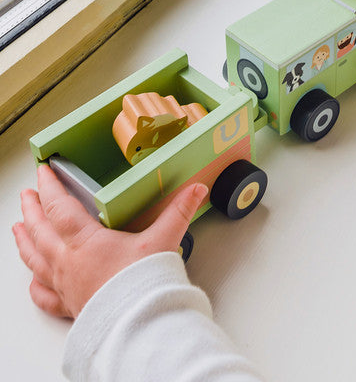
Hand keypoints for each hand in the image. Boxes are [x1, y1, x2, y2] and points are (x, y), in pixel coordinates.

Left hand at [13, 163, 206, 318]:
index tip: (43, 171)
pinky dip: (35, 285)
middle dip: (31, 209)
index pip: (58, 206)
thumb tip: (195, 189)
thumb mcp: (164, 239)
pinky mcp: (69, 305)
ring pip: (34, 258)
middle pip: (39, 230)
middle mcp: (67, 262)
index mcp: (84, 241)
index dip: (49, 185)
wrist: (136, 326)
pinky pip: (44, 295)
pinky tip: (33, 282)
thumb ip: (179, 211)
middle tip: (26, 194)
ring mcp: (64, 285)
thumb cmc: (142, 285)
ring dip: (24, 240)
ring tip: (18, 228)